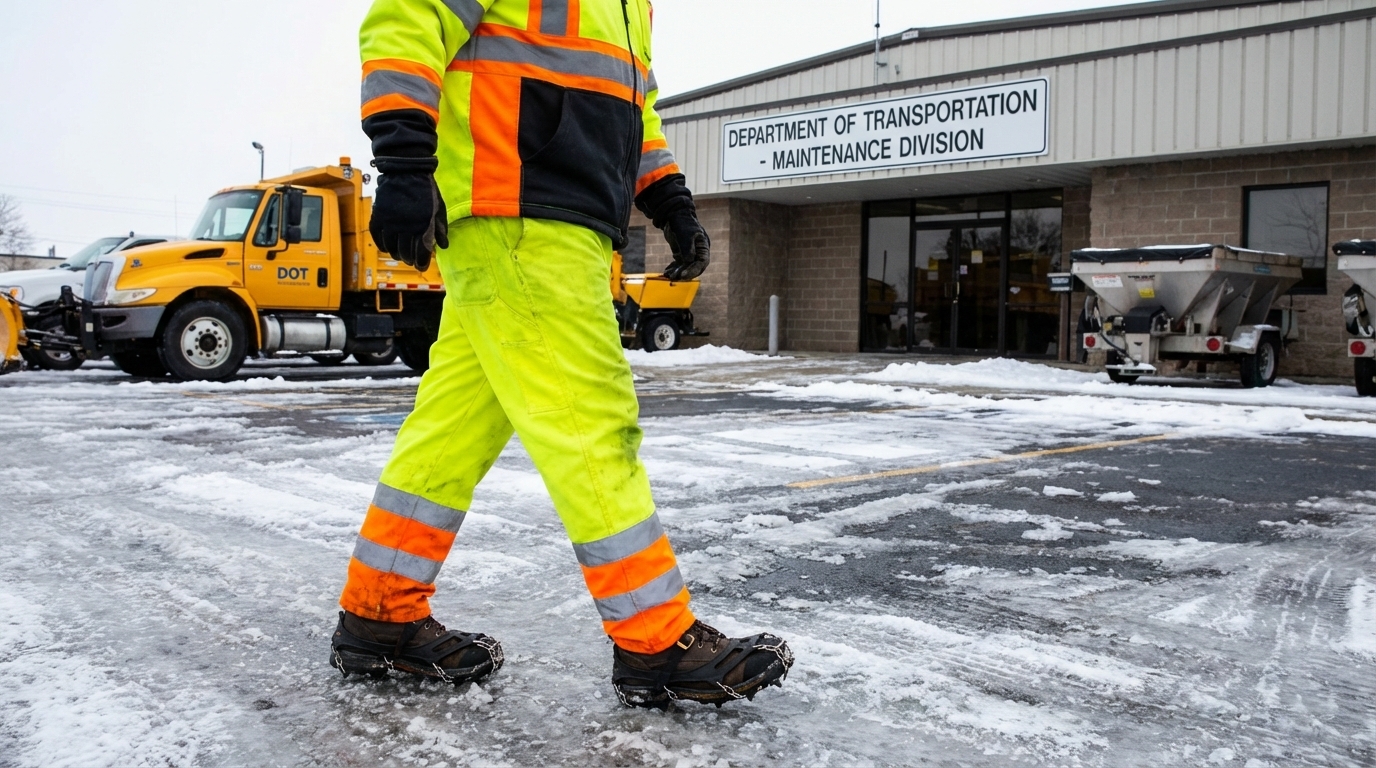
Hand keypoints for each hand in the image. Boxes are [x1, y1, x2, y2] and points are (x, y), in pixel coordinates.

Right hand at [369, 158, 447, 272]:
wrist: (406, 169)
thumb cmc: (426, 188)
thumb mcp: (439, 208)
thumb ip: (440, 228)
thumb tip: (443, 246)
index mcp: (423, 225)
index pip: (421, 252)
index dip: (421, 261)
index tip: (421, 265)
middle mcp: (406, 226)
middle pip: (405, 252)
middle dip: (409, 259)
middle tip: (411, 260)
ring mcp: (390, 221)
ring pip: (390, 247)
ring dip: (396, 253)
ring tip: (399, 255)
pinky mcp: (379, 215)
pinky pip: (377, 236)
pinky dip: (382, 244)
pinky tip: (386, 247)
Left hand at [661, 209, 709, 280]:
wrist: (674, 214)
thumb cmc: (682, 222)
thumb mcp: (685, 234)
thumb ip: (687, 248)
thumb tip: (689, 261)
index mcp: (703, 246)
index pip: (701, 262)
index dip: (693, 270)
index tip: (683, 275)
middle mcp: (698, 251)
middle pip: (694, 267)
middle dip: (685, 273)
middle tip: (675, 277)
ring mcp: (690, 253)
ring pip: (686, 267)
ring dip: (678, 273)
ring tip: (668, 275)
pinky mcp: (682, 253)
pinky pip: (679, 264)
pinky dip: (673, 269)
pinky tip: (666, 272)